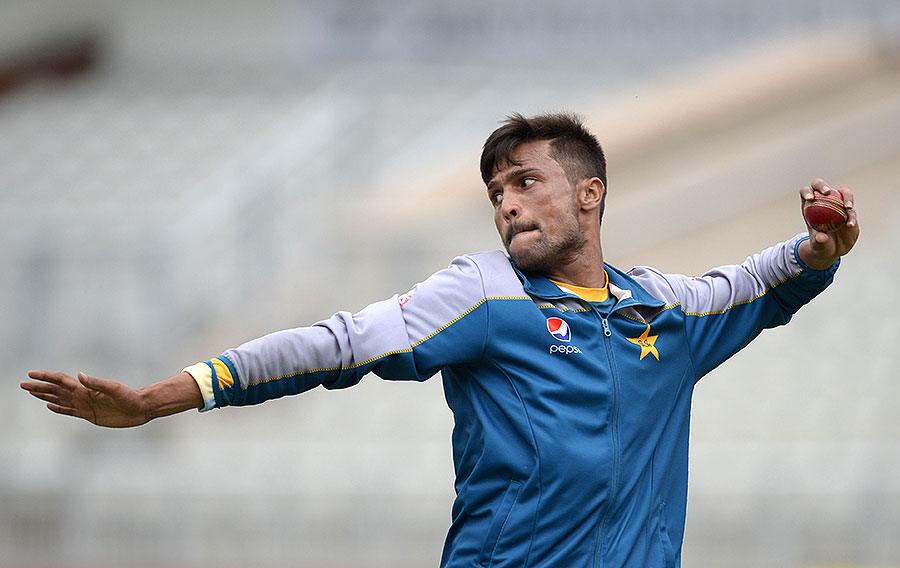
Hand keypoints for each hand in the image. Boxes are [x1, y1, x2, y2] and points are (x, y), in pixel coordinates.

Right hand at [20, 370, 148, 427]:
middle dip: (39, 387)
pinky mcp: (89, 415)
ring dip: (45, 395)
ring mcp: (84, 405)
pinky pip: (69, 411)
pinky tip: (49, 406)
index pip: (61, 381)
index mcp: (85, 389)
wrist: (140, 409)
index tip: (31, 374)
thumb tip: (79, 375)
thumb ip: (96, 383)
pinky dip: (57, 408)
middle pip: (55, 390)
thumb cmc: (129, 397)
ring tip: (31, 392)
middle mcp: (82, 395)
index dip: (45, 377)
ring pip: (59, 399)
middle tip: (22, 384)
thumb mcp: (114, 389)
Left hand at [798, 178, 858, 269]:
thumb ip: (818, 242)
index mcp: (809, 206)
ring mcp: (838, 204)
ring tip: (848, 208)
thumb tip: (821, 237)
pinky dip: (852, 215)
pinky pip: (852, 210)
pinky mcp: (849, 211)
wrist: (834, 250)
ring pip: (842, 192)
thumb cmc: (820, 246)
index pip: (805, 192)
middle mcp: (823, 201)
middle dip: (822, 185)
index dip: (807, 192)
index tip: (810, 198)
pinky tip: (850, 224)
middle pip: (820, 186)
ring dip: (846, 197)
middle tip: (827, 193)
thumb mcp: (817, 247)